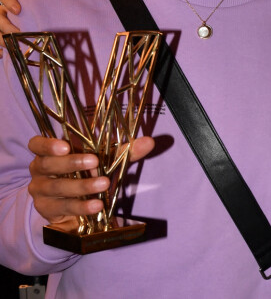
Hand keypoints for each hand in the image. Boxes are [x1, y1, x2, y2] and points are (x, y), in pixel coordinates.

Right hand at [0, 0, 33, 54]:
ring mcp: (0, 25)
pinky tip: (3, 55)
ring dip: (1, 39)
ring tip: (11, 46)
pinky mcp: (2, 37)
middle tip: (19, 33)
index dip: (10, 2)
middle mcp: (2, 11)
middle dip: (7, 25)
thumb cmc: (38, 4)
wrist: (42, 17)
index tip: (18, 10)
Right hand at [28, 135, 154, 226]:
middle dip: (72, 163)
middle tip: (95, 162)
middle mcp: (40, 171)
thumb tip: (150, 142)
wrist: (73, 205)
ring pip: (58, 188)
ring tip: (103, 185)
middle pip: (48, 166)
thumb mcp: (105, 158)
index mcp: (48, 152)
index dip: (47, 145)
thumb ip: (124, 150)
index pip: (36, 145)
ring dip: (82, 187)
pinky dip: (82, 207)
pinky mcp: (48, 212)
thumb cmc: (88, 172)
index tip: (65, 145)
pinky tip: (97, 206)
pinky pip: (64, 209)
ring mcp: (42, 193)